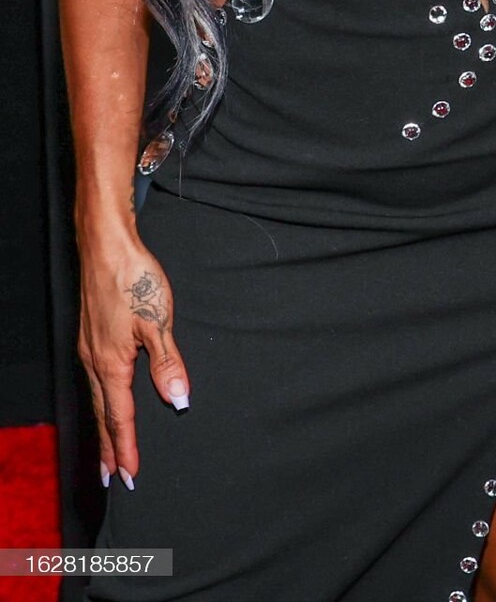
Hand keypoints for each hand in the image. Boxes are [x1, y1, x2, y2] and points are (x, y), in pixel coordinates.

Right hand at [77, 229, 188, 486]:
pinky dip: (102, 401)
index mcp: (111, 364)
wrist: (105, 245)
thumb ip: (168, 363)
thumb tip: (177, 400)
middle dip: (109, 448)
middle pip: (103, 414)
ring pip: (98, 398)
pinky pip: (96, 380)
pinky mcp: (92, 335)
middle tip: (112, 479)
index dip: (126, 447)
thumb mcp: (158, 321)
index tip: (129, 476)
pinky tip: (107, 400)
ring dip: (104, 427)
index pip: (120, 417)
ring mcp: (90, 348)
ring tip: (108, 451)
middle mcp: (94, 361)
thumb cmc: (133, 278)